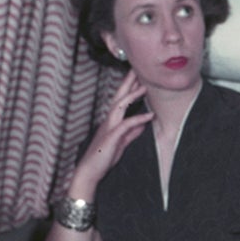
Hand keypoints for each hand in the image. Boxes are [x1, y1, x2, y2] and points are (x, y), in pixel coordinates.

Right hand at [68, 72, 151, 194]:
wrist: (90, 171)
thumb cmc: (103, 157)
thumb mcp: (121, 143)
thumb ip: (131, 133)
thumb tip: (142, 124)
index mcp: (111, 121)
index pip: (120, 100)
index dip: (128, 87)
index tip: (137, 76)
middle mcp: (109, 120)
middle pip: (118, 97)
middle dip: (127, 82)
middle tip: (136, 69)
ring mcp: (109, 127)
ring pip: (119, 106)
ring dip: (132, 95)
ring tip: (144, 87)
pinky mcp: (111, 137)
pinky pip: (126, 124)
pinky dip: (138, 118)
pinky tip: (149, 114)